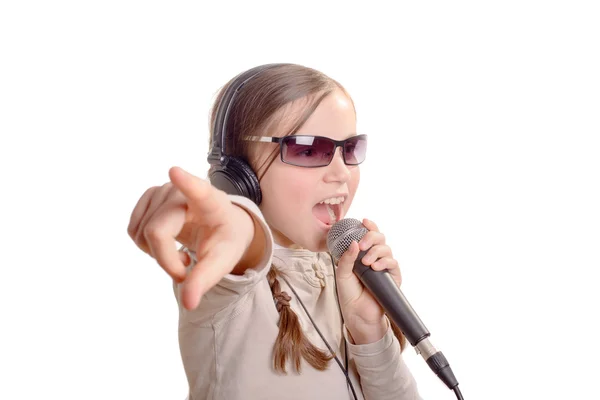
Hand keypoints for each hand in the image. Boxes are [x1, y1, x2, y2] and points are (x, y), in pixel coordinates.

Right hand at [127, 166, 261, 309]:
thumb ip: (205, 280)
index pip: (198, 191)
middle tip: (186, 269)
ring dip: (156, 253)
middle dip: (166, 260)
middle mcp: (184, 191)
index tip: (174, 172)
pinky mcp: (149, 196)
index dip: (186, 183)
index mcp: (211, 202)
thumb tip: (189, 303)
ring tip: (179, 253)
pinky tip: (166, 244)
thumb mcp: (222, 262)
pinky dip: (146, 246)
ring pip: (141, 232)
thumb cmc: (225, 241)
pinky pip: (133, 230)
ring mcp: (163, 191)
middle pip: (156, 230)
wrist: (222, 225)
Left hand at [334, 218, 401, 343]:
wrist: (357, 313)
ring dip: (376, 252)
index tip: (364, 221)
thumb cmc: (349, 293)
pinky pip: (393, 263)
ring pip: (386, 249)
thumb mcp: (342, 273)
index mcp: (362, 254)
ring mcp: (384, 266)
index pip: (368, 236)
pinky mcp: (393, 277)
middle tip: (362, 246)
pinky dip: (385, 262)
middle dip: (371, 237)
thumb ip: (347, 258)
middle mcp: (374, 258)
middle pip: (380, 238)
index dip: (369, 226)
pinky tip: (376, 267)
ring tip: (367, 263)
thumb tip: (354, 243)